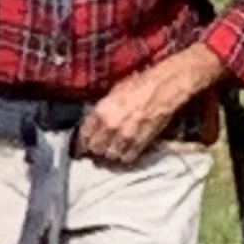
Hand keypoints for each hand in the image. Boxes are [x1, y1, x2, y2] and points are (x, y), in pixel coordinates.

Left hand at [76, 54, 200, 164]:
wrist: (162, 89)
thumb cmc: (138, 85)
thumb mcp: (112, 93)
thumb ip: (100, 110)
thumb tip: (92, 122)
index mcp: (101, 112)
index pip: (84, 135)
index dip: (81, 142)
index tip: (81, 145)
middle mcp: (111, 127)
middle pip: (95, 149)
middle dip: (93, 150)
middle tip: (94, 150)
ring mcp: (126, 137)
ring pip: (110, 156)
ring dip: (108, 155)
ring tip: (108, 153)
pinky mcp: (141, 143)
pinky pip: (127, 158)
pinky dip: (123, 158)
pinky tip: (122, 154)